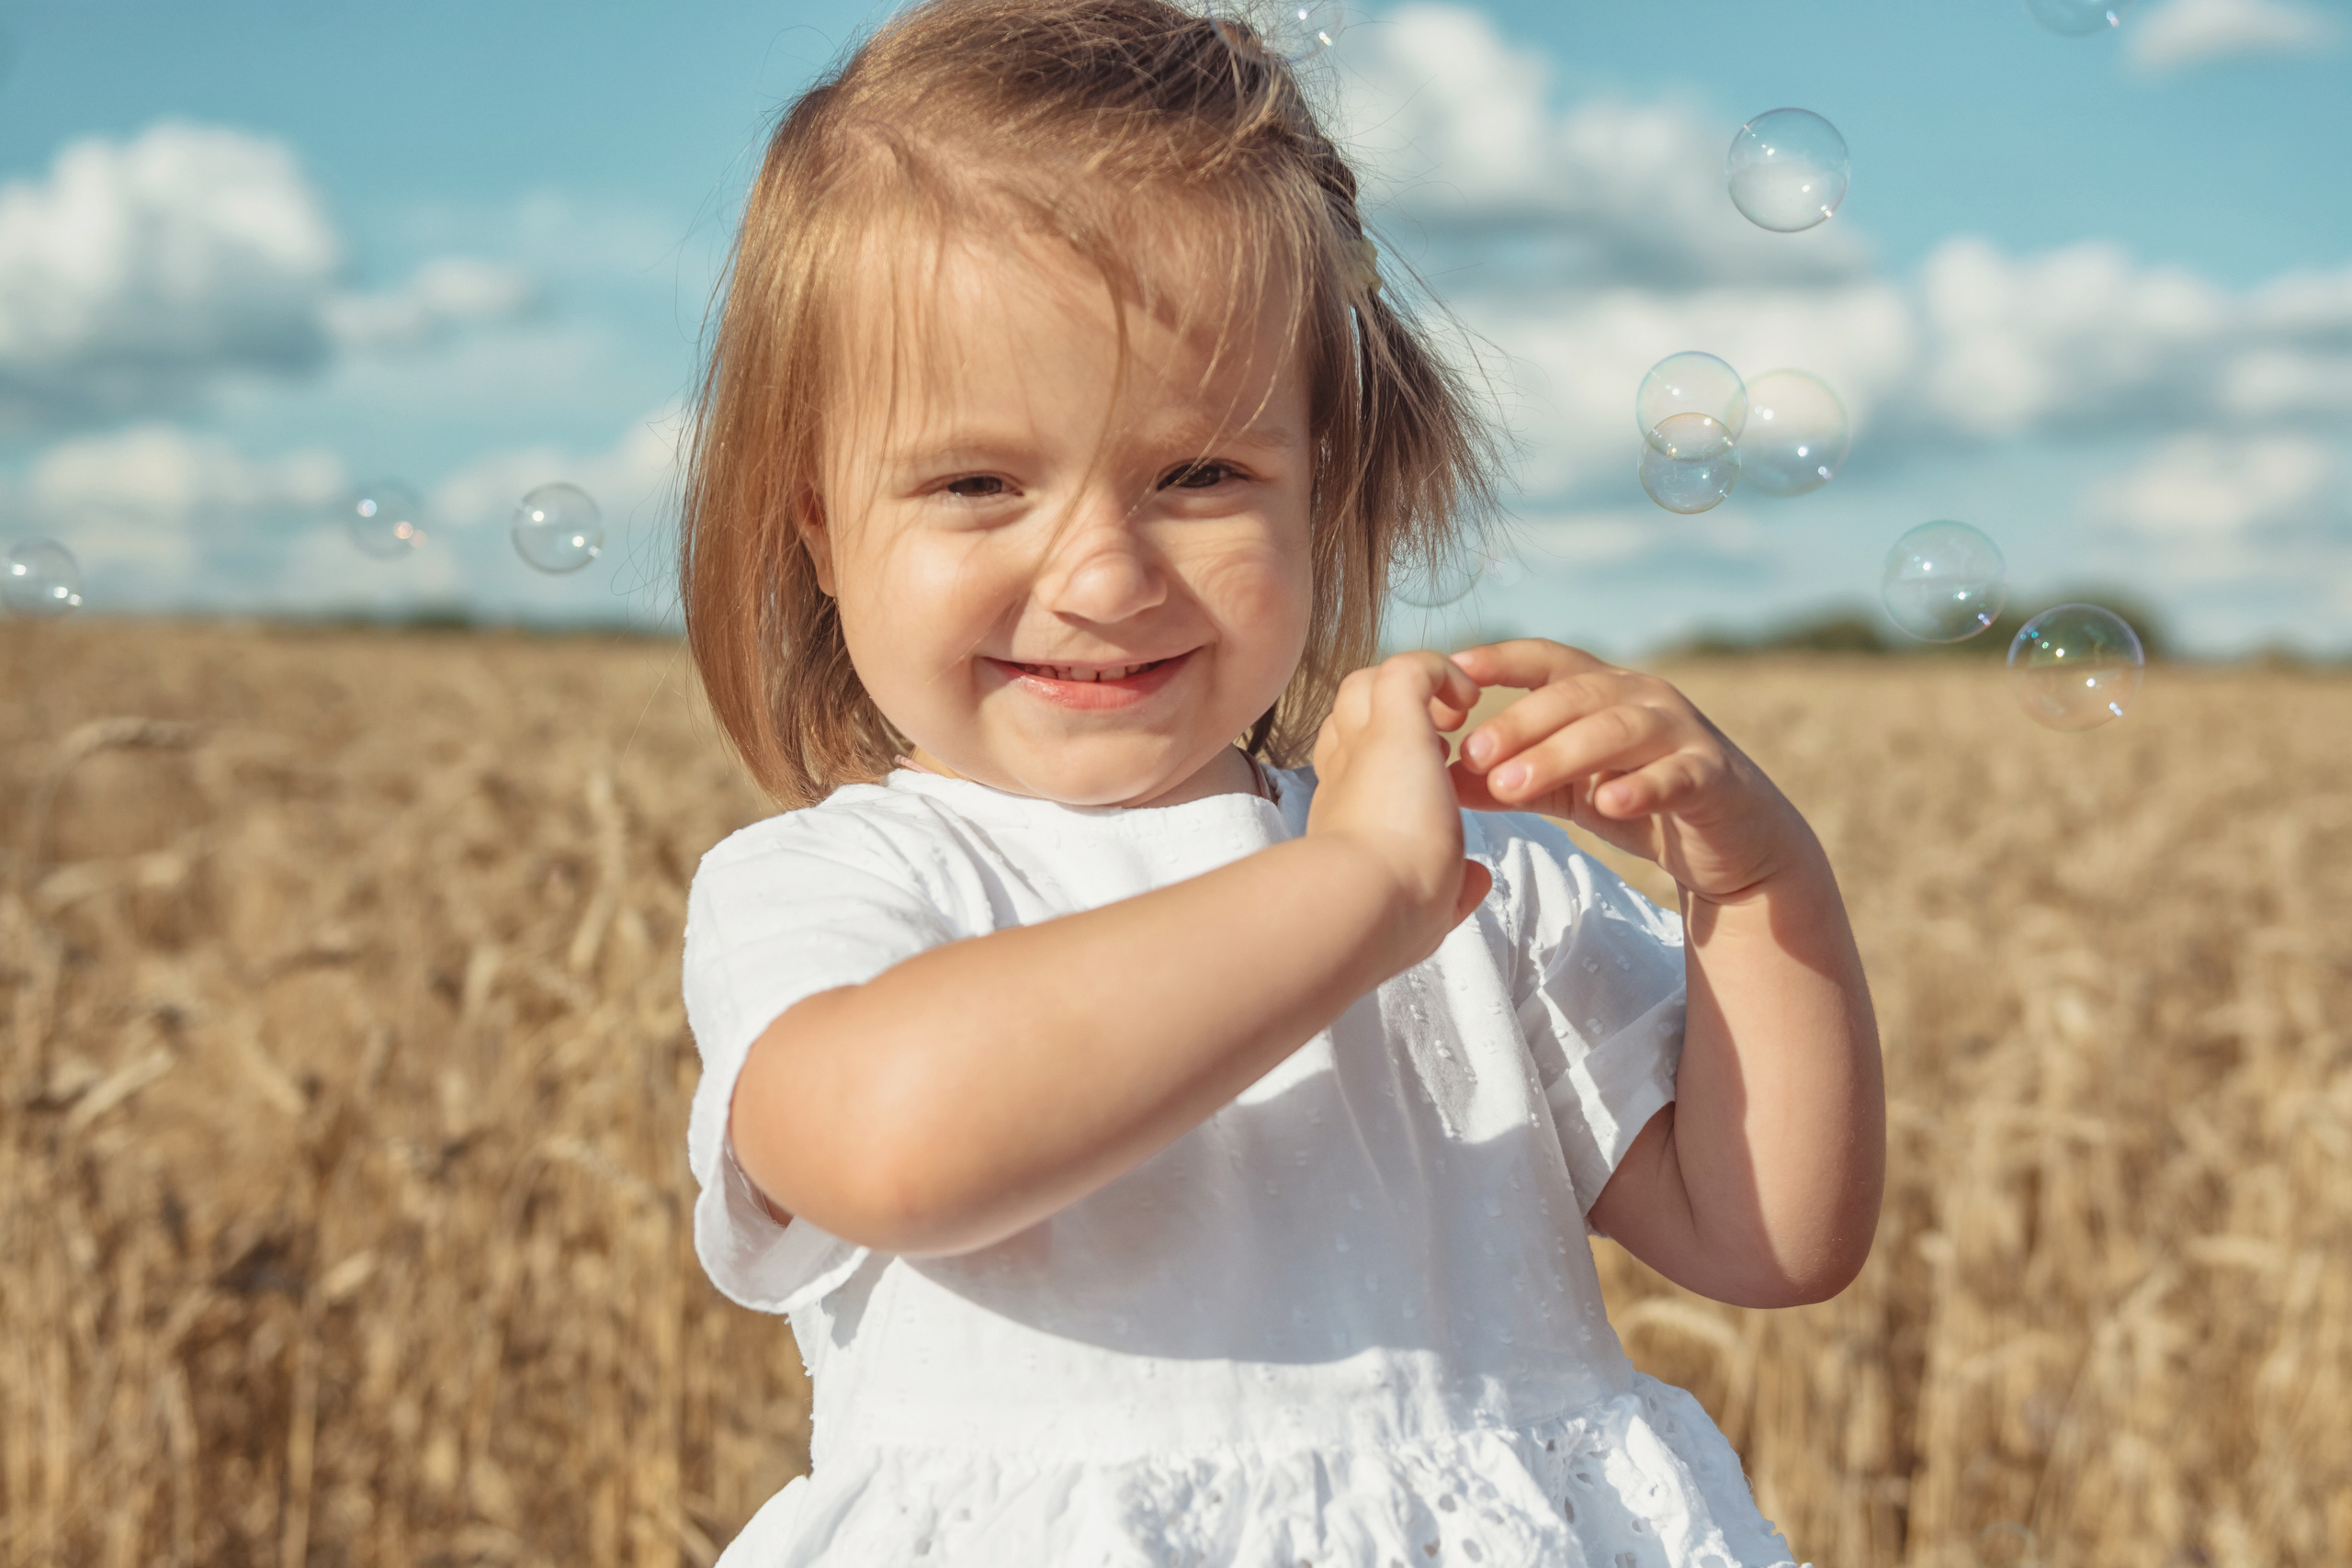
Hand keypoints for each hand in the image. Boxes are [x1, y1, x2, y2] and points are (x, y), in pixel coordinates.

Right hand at [1307, 650, 1495, 963]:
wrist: (1365, 904)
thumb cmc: (1387, 918)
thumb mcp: (1425, 906)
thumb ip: (1450, 888)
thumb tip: (1474, 881)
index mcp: (1346, 815)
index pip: (1349, 764)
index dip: (1382, 760)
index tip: (1424, 781)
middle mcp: (1344, 773)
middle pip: (1349, 714)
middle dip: (1389, 717)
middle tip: (1441, 743)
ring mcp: (1362, 743)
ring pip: (1368, 682)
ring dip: (1411, 689)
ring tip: (1455, 717)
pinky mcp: (1391, 724)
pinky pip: (1410, 669)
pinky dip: (1440, 672)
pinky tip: (1468, 700)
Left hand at [1447, 639, 1812, 903]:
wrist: (1732, 844)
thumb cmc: (1639, 803)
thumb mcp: (1567, 791)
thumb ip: (1513, 782)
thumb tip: (1441, 781)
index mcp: (1603, 691)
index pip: (1547, 661)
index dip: (1502, 659)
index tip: (1453, 667)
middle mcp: (1643, 698)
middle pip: (1574, 696)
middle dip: (1519, 723)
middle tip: (1471, 754)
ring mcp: (1681, 733)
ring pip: (1617, 731)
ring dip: (1560, 755)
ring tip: (1512, 786)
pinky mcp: (1712, 777)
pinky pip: (1674, 776)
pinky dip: (1641, 787)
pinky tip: (1608, 805)